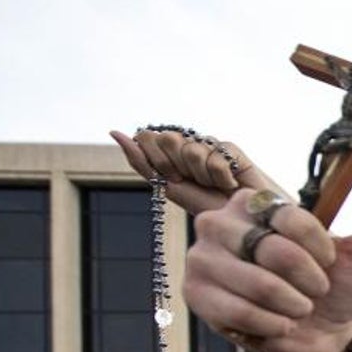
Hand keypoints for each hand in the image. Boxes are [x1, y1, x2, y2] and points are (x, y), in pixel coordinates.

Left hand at [110, 128, 278, 214]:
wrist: (237, 220)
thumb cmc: (203, 205)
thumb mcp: (166, 186)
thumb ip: (140, 160)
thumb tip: (114, 131)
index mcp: (169, 150)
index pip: (147, 137)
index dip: (158, 161)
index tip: (173, 178)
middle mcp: (187, 142)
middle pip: (167, 139)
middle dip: (177, 167)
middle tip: (194, 181)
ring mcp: (208, 144)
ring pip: (191, 150)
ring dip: (203, 176)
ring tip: (215, 186)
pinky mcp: (230, 148)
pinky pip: (216, 155)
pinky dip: (221, 176)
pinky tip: (230, 183)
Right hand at [183, 183, 351, 351]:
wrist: (323, 332)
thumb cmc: (339, 285)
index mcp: (258, 202)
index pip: (289, 217)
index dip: (319, 249)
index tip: (327, 262)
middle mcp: (222, 222)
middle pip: (274, 251)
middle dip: (309, 281)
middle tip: (314, 290)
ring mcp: (204, 258)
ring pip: (260, 285)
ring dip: (293, 306)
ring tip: (296, 308)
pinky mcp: (197, 295)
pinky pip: (241, 313)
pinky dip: (273, 326)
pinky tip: (279, 325)